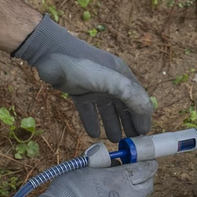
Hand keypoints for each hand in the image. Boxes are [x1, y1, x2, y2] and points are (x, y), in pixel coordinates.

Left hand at [13, 17, 152, 140]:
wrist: (49, 53)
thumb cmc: (81, 65)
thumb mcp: (109, 80)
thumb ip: (130, 94)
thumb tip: (148, 111)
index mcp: (122, 75)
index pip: (138, 99)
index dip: (142, 117)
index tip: (143, 136)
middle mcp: (111, 81)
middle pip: (124, 105)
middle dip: (129, 123)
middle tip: (131, 143)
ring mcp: (94, 86)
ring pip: (107, 109)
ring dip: (112, 124)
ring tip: (114, 140)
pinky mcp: (78, 91)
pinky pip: (88, 110)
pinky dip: (92, 121)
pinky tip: (93, 134)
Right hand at [25, 159, 156, 196]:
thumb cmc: (68, 189)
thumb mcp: (84, 166)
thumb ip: (101, 161)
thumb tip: (111, 160)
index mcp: (121, 178)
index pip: (147, 169)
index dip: (149, 164)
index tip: (148, 163)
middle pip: (147, 187)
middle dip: (145, 179)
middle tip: (138, 176)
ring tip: (126, 194)